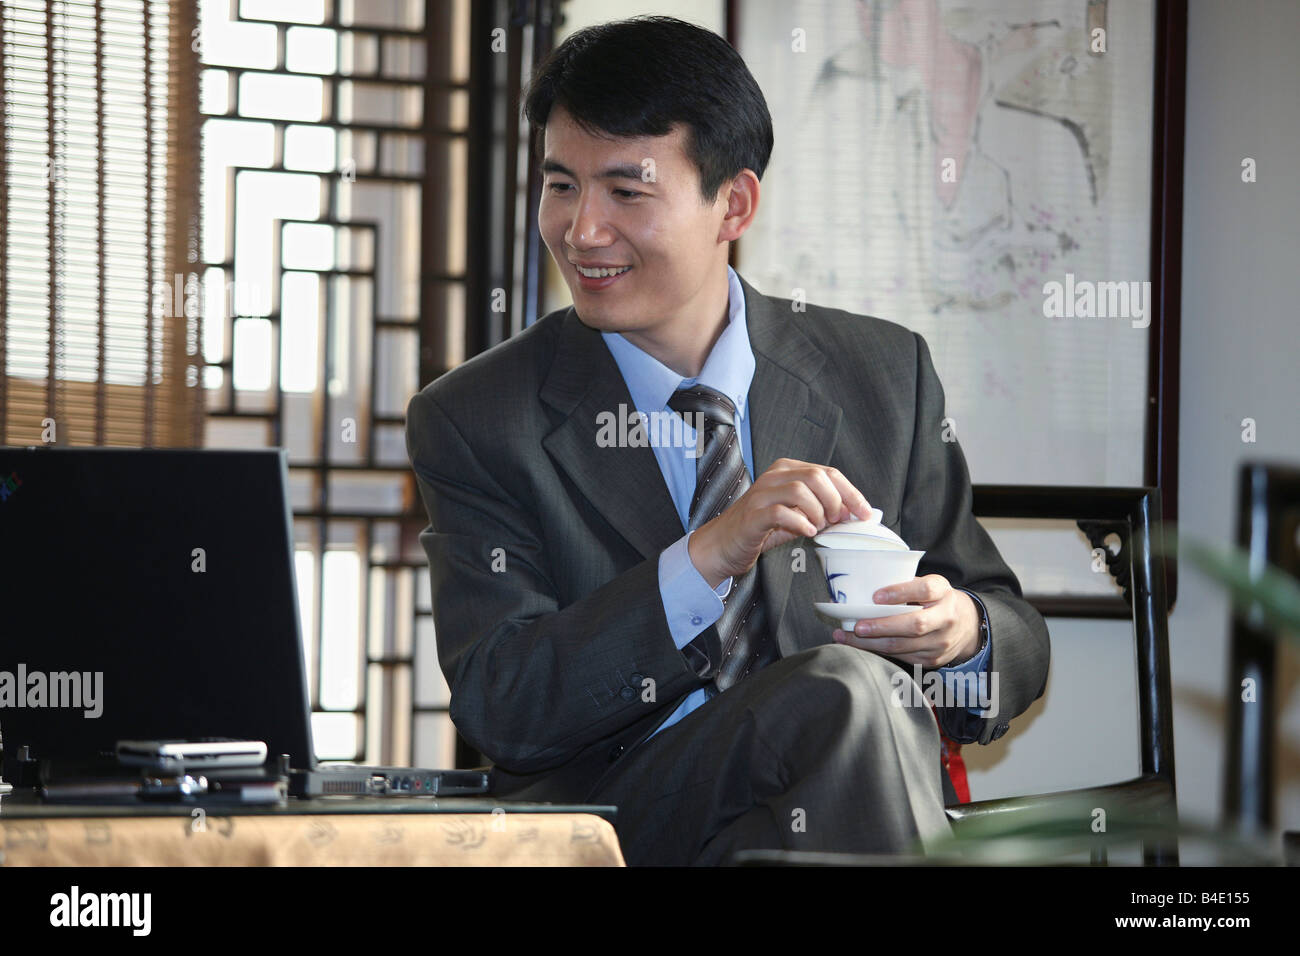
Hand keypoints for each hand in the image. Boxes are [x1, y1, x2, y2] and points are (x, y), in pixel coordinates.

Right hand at [688, 458, 871, 588]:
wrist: (724, 544)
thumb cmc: (762, 529)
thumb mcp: (796, 515)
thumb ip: (822, 509)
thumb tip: (856, 513)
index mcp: (788, 470)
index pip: (829, 473)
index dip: (852, 493)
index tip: (865, 514)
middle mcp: (775, 476)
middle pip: (817, 476)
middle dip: (836, 502)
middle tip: (837, 522)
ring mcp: (761, 494)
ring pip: (801, 490)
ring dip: (818, 512)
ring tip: (819, 527)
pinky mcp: (753, 515)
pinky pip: (782, 512)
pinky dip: (800, 523)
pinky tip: (807, 532)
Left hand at [831, 574, 981, 667]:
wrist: (967, 625)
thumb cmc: (937, 600)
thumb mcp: (929, 584)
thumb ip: (905, 584)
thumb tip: (864, 585)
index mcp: (943, 592)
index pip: (924, 590)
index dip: (900, 592)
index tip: (875, 596)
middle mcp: (946, 618)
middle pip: (914, 625)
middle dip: (882, 627)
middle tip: (857, 626)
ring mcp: (941, 642)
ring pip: (903, 646)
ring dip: (871, 643)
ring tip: (846, 637)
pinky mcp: (932, 659)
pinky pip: (902, 657)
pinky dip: (879, 651)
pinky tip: (861, 645)